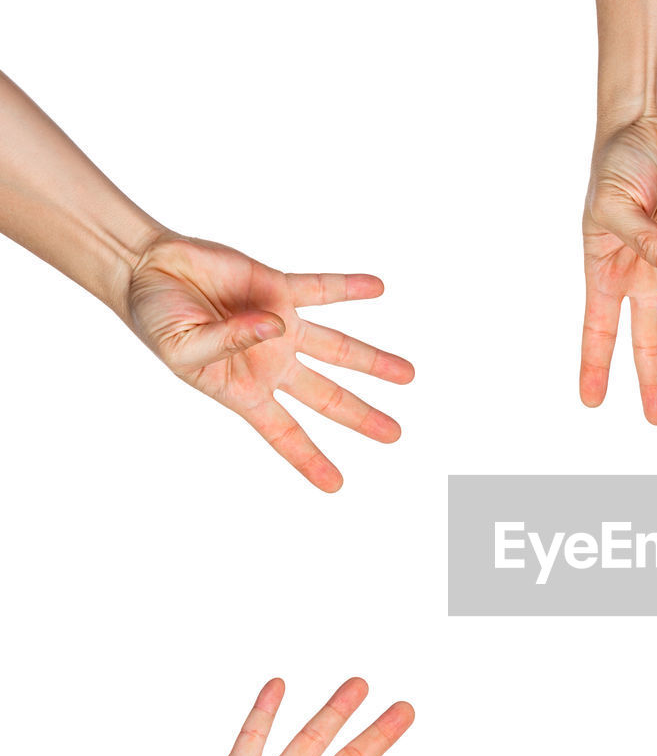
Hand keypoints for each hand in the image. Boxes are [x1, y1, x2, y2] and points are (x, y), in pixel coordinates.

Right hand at [125, 233, 413, 490]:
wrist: (148, 270)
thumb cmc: (157, 319)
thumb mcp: (181, 345)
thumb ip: (229, 341)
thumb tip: (275, 327)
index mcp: (244, 390)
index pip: (284, 433)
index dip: (309, 459)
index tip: (336, 485)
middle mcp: (271, 362)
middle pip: (327, 396)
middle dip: (361, 416)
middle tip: (395, 435)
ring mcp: (279, 326)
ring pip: (337, 348)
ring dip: (373, 361)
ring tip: (408, 375)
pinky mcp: (277, 288)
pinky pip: (321, 289)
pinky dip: (349, 287)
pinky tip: (379, 288)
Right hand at [580, 116, 656, 423]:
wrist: (652, 127)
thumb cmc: (618, 167)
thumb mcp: (614, 207)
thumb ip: (646, 244)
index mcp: (607, 273)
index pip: (601, 328)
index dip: (596, 364)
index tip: (592, 401)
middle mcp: (642, 276)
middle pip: (650, 339)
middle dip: (655, 379)